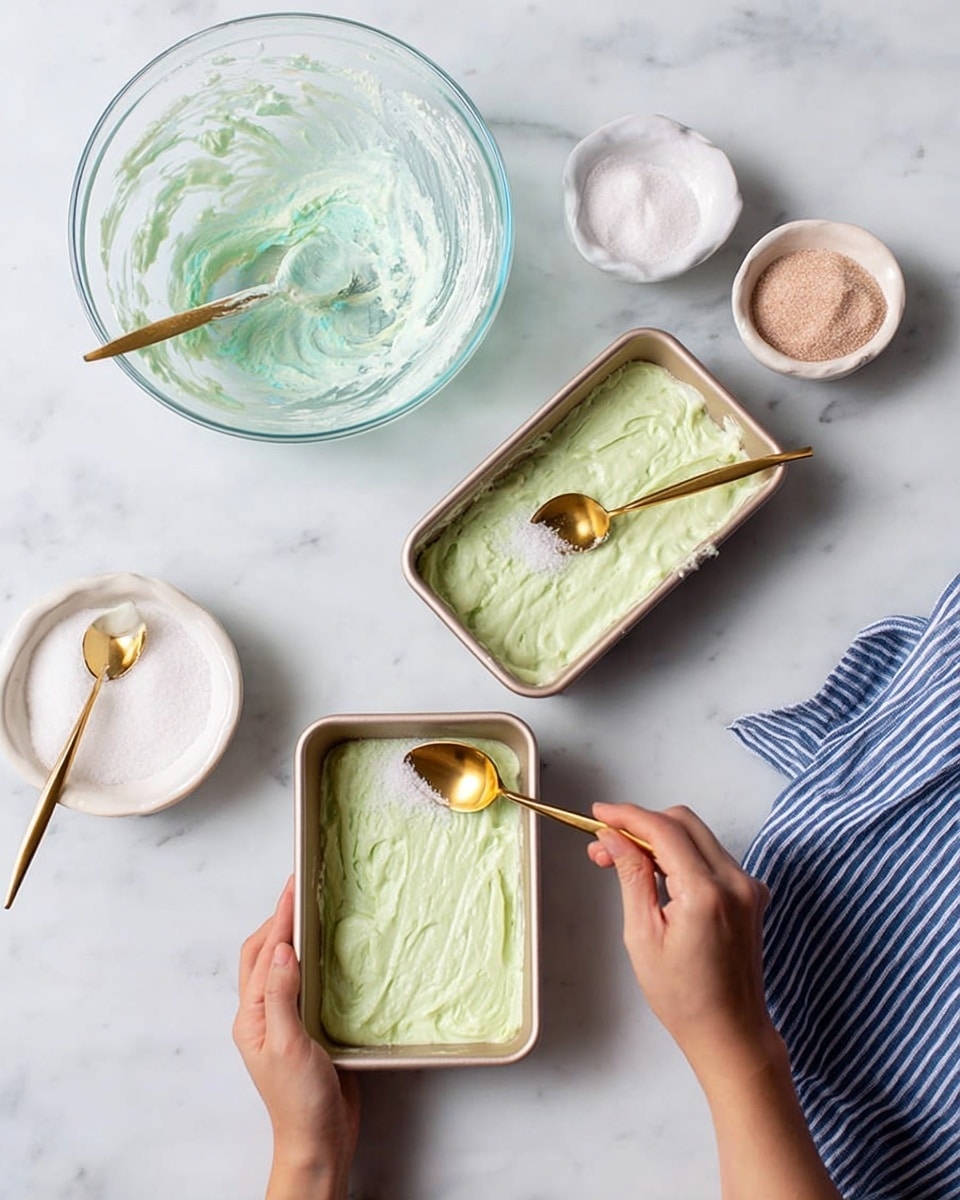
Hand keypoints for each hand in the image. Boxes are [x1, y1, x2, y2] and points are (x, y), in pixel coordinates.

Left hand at [233, 878, 359, 1199]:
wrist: (319, 1141)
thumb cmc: (300, 1101)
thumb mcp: (288, 1045)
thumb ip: (282, 995)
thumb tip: (281, 948)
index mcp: (252, 1016)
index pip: (263, 953)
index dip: (279, 917)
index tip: (294, 886)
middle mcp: (264, 1014)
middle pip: (264, 954)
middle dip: (279, 919)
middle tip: (301, 888)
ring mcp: (285, 1021)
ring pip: (283, 966)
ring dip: (293, 937)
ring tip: (312, 909)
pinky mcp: (308, 1029)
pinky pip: (305, 983)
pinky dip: (312, 961)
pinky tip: (329, 953)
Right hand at [588, 803, 778, 1085]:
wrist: (731, 1032)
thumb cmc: (685, 997)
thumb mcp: (643, 935)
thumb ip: (632, 876)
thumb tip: (614, 837)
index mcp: (707, 893)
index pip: (663, 830)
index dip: (627, 816)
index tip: (599, 814)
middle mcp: (735, 882)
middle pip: (683, 822)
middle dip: (641, 824)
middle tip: (606, 843)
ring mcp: (748, 887)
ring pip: (698, 836)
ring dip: (659, 839)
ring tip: (623, 861)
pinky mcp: (751, 894)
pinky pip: (711, 856)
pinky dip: (681, 854)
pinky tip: (657, 874)